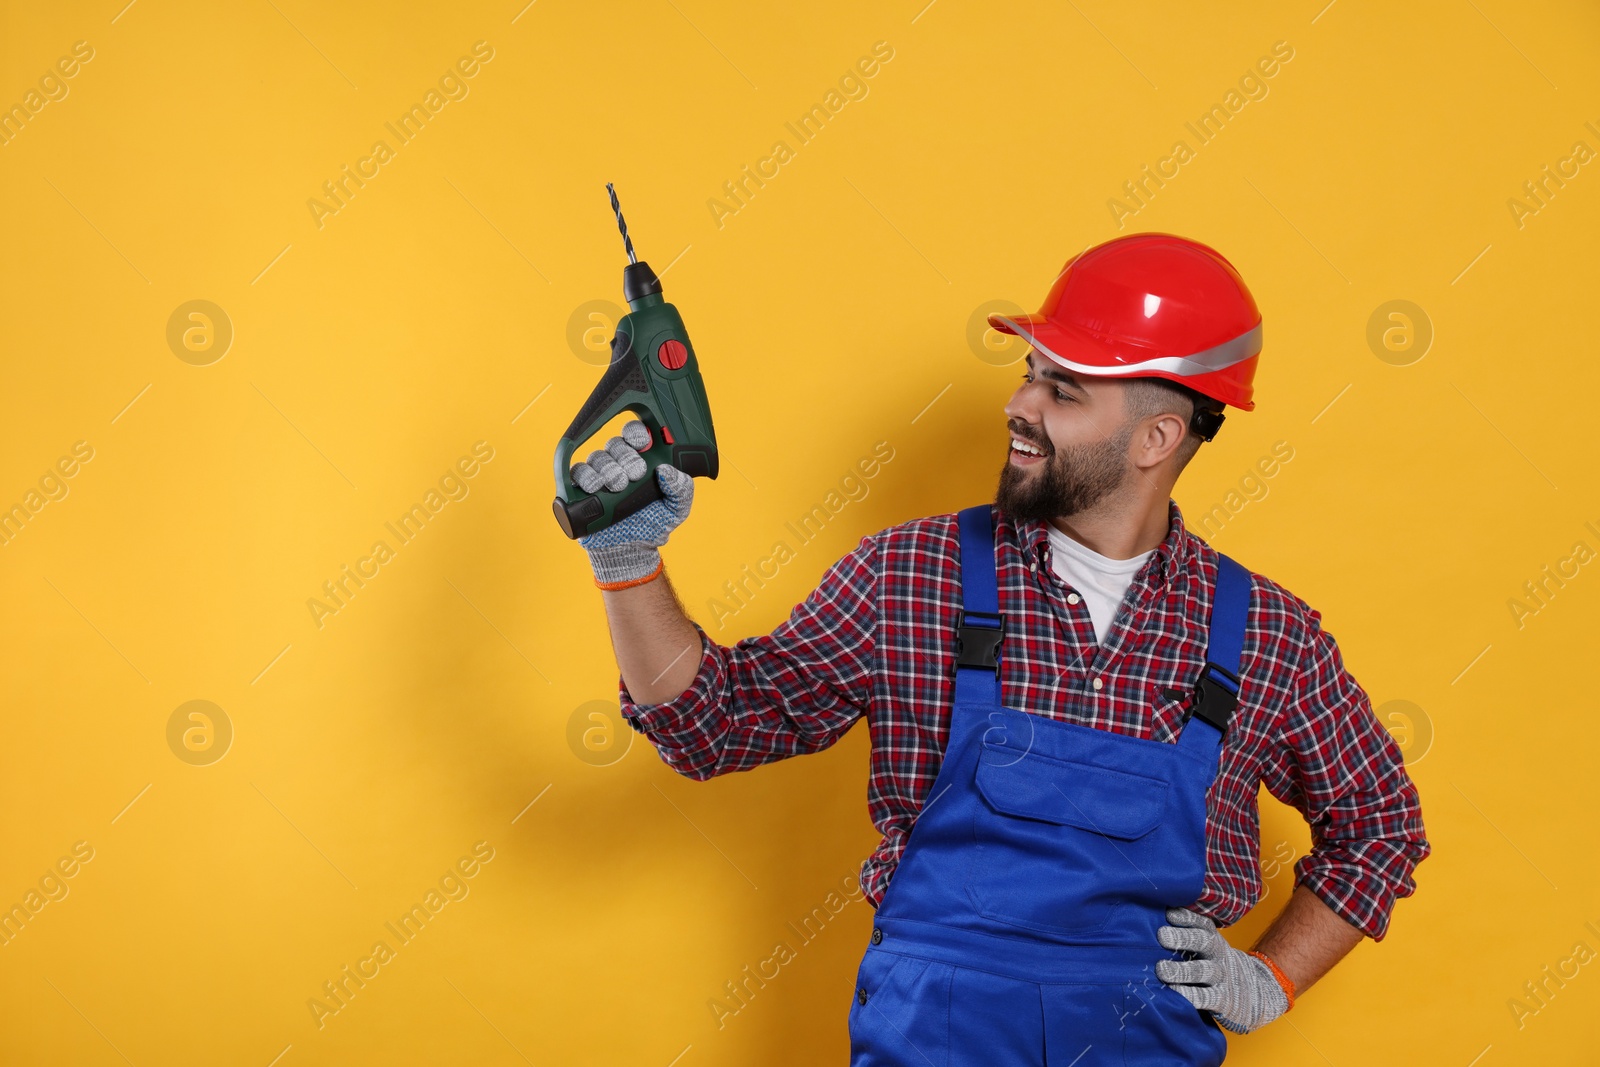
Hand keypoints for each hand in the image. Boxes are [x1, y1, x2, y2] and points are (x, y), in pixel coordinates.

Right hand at [571, 419, 693, 587]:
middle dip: (625, 457)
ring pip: (597, 457)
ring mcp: (599, 476)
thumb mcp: (676, 509)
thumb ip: (681, 489)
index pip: (635, 435)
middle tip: (633, 475)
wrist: (630, 550)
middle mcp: (618, 463)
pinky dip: (585, 476)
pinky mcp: (581, 489)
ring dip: (607, 468)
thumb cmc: (653, 525)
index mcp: (641, 461)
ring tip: (616, 486)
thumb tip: (667, 470)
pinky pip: (576, 473)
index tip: (643, 443)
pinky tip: (596, 487)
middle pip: (615, 444)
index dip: (636, 434)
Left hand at [1154, 907, 1289, 1033]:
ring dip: (1182, 970)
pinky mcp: (1223, 1000)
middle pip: (1203, 942)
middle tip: (1162, 935)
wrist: (1258, 994)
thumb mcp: (1211, 949)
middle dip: (1182, 937)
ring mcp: (1222, 977)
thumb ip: (1188, 938)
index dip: (1187, 917)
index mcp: (1213, 940)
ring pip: (1203, 970)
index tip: (1169, 914)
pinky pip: (1205, 997)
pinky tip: (1173, 992)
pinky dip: (1189, 995)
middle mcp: (1218, 955)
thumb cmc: (1218, 967)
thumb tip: (1155, 920)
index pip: (1202, 924)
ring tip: (1161, 969)